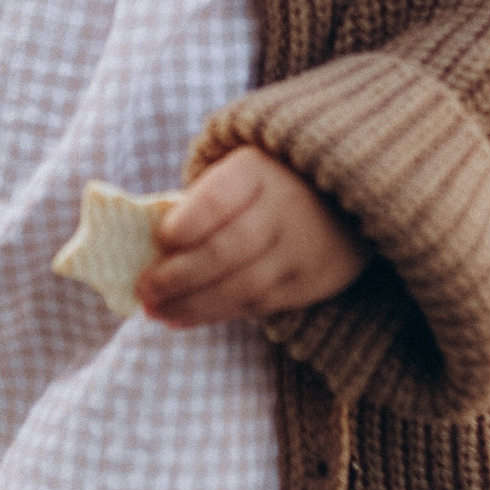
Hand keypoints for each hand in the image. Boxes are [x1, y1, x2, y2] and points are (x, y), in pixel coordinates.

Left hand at [136, 147, 365, 328]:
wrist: (345, 199)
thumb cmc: (268, 184)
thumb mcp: (239, 171)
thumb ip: (201, 200)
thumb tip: (150, 246)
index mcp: (258, 170)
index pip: (218, 200)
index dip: (187, 224)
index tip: (161, 239)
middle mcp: (285, 208)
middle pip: (226, 250)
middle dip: (178, 276)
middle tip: (144, 291)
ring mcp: (300, 250)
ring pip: (240, 286)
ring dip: (192, 304)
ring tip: (156, 312)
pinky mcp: (310, 283)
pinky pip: (257, 304)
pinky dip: (216, 314)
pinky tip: (183, 318)